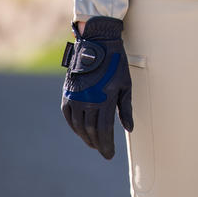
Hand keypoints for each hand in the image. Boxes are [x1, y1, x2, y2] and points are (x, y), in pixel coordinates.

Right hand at [61, 16, 132, 159]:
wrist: (97, 42)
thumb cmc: (116, 62)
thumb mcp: (126, 83)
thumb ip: (126, 108)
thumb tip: (129, 128)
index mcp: (105, 98)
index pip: (104, 130)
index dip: (106, 145)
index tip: (109, 155)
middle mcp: (88, 99)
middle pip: (91, 130)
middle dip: (98, 143)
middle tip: (103, 150)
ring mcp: (76, 96)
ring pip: (79, 126)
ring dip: (86, 138)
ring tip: (94, 143)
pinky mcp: (68, 92)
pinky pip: (69, 116)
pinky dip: (75, 127)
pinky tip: (81, 131)